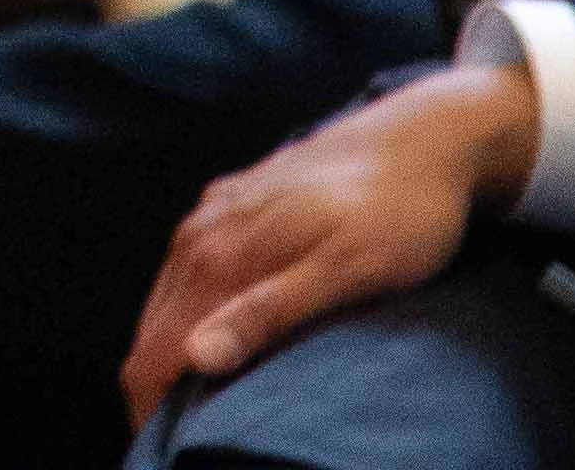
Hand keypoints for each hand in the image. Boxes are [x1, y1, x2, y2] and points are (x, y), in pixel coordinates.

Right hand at [118, 61, 533, 416]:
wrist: (423, 136)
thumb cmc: (400, 214)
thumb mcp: (348, 272)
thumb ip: (268, 312)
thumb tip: (196, 357)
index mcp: (218, 254)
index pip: (154, 351)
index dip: (153, 412)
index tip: (173, 454)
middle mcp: (200, 231)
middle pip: (151, 331)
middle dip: (158, 390)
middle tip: (190, 440)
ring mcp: (213, 214)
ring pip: (167, 301)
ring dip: (174, 354)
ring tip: (205, 404)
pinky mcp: (230, 203)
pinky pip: (190, 272)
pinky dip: (192, 316)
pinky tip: (224, 337)